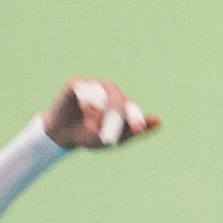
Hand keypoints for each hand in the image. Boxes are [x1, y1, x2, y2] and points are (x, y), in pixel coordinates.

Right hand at [42, 77, 158, 150]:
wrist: (63, 135)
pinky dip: (88, 99)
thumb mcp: (113, 138)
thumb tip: (159, 122)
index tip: (138, 131)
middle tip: (108, 132)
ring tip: (93, 127)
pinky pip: (85, 87)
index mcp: (121, 105)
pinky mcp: (76, 84)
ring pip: (103, 93)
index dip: (136, 119)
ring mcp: (93, 86)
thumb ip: (133, 131)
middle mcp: (109, 93)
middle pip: (119, 99)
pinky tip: (87, 111)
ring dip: (100, 112)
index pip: (132, 109)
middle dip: (115, 117)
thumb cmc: (89, 136)